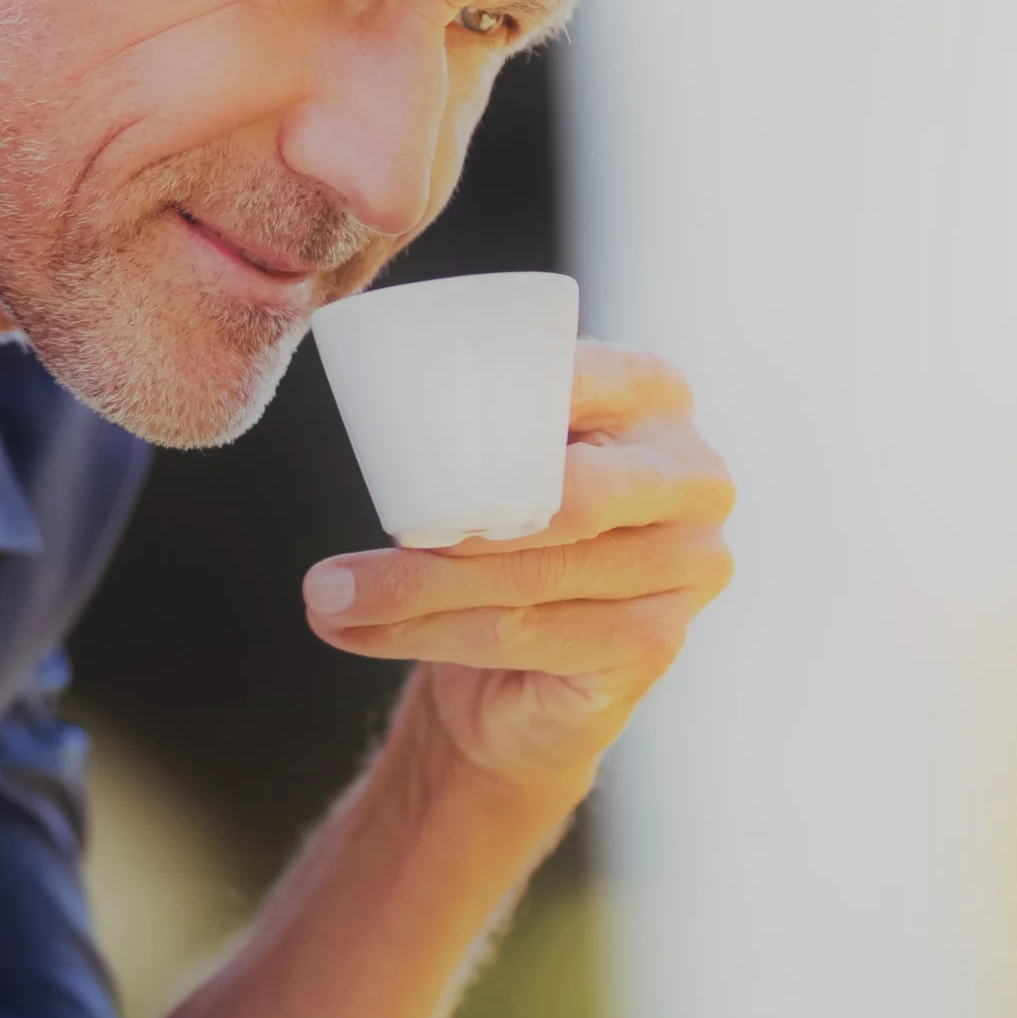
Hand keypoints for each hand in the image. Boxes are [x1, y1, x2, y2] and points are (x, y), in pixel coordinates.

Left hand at [301, 340, 734, 791]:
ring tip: (323, 600)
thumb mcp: (493, 441)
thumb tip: (363, 370)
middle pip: (556, 506)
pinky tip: (363, 634)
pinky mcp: (661, 639)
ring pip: (527, 582)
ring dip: (411, 598)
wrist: (534, 646)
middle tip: (327, 571)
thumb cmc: (503, 510)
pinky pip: (532, 638)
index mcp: (653, 389)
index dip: (489, 419)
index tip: (392, 435)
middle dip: (436, 543)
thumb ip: (466, 402)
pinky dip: (433, 637)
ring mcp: (692, 563)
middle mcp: (693, 474)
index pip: (568, 389)